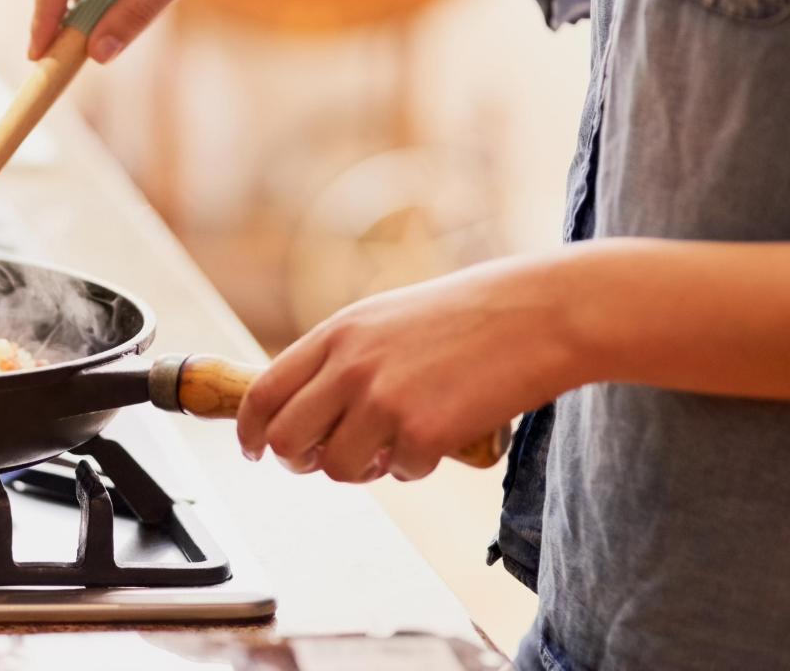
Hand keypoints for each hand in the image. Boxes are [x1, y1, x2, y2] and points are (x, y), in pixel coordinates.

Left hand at [235, 252, 594, 481]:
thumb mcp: (387, 319)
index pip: (264, 392)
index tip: (254, 449)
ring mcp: (385, 400)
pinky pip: (401, 473)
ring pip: (339, 468)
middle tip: (319, 463)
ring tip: (391, 449)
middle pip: (288, 439)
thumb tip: (311, 409)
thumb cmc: (471, 315)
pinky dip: (417, 468)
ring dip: (362, 470)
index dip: (250, 429)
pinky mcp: (424, 432)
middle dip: (297, 461)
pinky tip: (440, 438)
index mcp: (337, 334)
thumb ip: (344, 358)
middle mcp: (351, 366)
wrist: (540, 314)